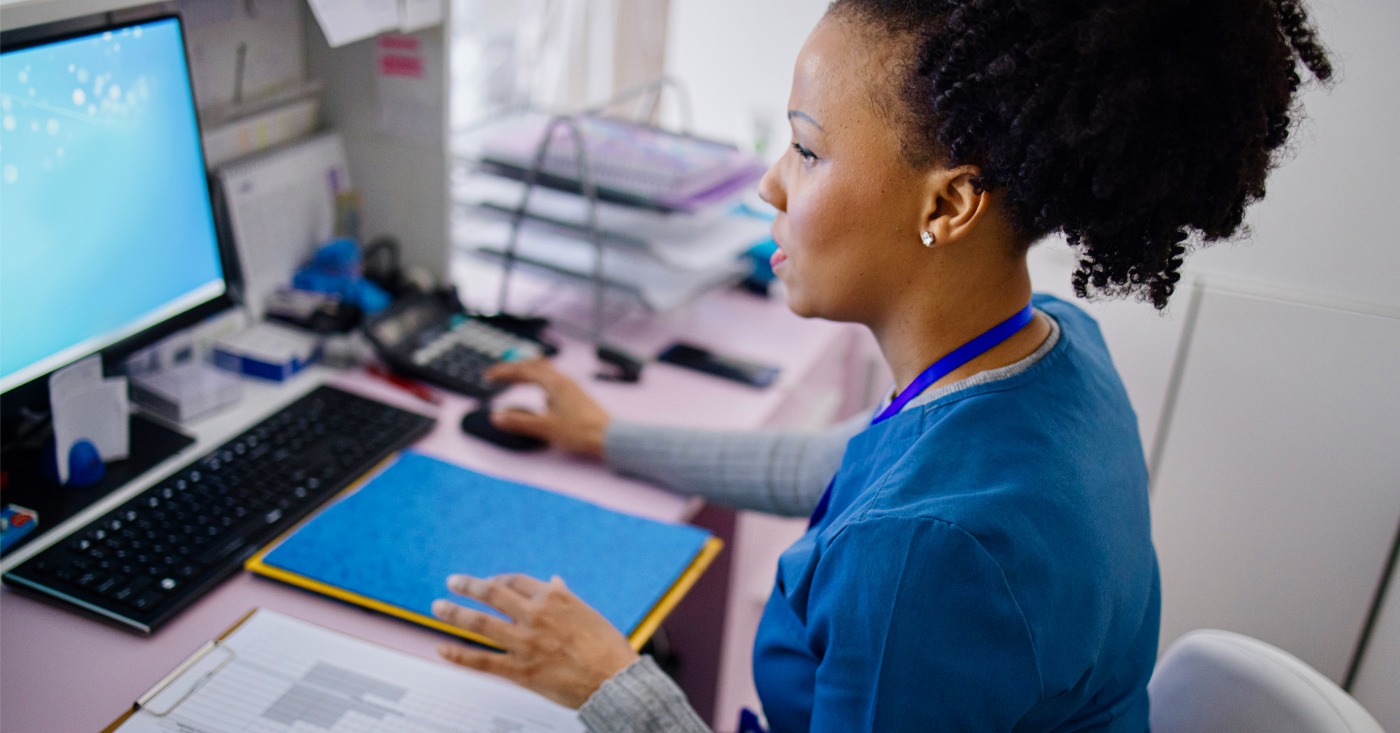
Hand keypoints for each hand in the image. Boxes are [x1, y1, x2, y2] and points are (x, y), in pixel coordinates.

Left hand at [434, 574, 639, 708]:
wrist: (614, 680)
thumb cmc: (606, 647)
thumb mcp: (587, 613)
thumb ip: (565, 597)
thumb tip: (554, 581)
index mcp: (553, 597)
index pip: (515, 581)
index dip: (497, 579)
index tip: (488, 582)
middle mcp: (535, 615)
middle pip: (492, 593)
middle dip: (468, 585)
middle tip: (452, 581)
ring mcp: (525, 643)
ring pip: (480, 624)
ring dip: (454, 613)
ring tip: (438, 606)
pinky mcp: (520, 671)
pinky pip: (482, 661)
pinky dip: (459, 655)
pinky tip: (442, 649)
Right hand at [484, 359, 609, 458]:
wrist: (608, 437)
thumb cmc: (581, 431)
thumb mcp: (545, 428)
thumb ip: (519, 422)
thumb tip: (496, 416)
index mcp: (554, 383)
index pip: (523, 370)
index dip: (503, 372)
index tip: (488, 376)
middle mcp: (563, 381)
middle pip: (534, 365)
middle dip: (514, 368)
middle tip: (498, 375)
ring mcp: (570, 387)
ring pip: (544, 371)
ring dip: (526, 372)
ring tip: (514, 379)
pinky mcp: (575, 395)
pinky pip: (552, 380)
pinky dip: (538, 381)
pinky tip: (539, 393)